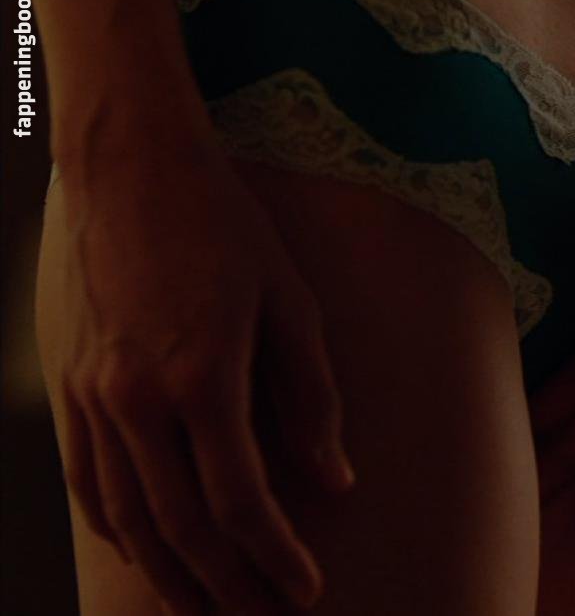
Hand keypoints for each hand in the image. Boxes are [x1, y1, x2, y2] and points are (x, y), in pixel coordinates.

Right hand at [43, 135, 353, 614]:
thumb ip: (313, 400)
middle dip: (227, 583)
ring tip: (206, 610)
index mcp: (203, 377)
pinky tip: (144, 552)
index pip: (241, 501)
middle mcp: (137, 397)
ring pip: (127, 516)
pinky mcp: (70, 384)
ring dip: (168, 573)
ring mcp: (94, 394)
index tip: (307, 589)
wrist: (133, 171)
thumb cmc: (229, 232)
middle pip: (181, 525)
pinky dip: (117, 528)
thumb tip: (334, 482)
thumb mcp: (292, 306)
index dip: (276, 556)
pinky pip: (87, 479)